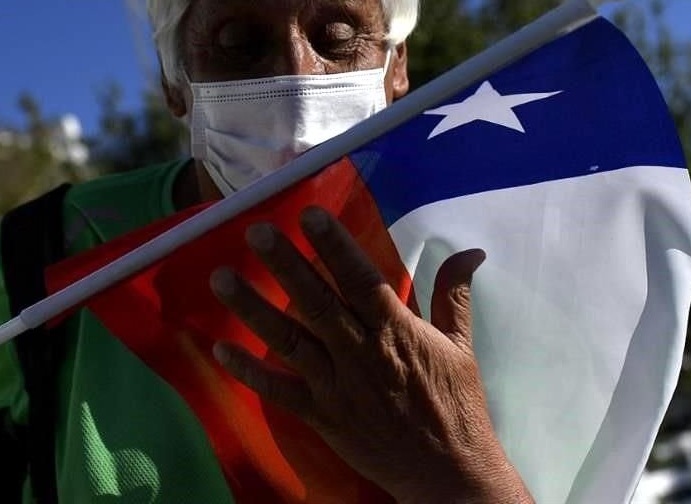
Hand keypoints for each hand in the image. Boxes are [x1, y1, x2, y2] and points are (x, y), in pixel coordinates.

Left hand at [209, 206, 532, 503]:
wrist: (448, 474)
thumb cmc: (456, 405)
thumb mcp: (460, 346)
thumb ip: (454, 294)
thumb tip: (471, 251)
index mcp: (396, 331)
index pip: (361, 280)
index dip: (334, 247)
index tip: (310, 214)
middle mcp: (361, 354)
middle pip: (318, 303)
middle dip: (286, 266)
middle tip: (256, 232)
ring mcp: (337, 387)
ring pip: (290, 341)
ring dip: (253, 310)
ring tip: (221, 278)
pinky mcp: (322, 416)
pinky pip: (279, 391)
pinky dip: (249, 371)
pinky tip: (219, 347)